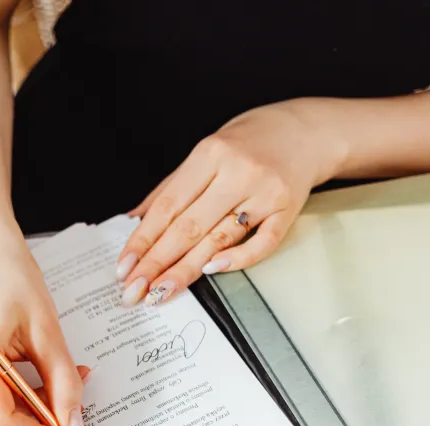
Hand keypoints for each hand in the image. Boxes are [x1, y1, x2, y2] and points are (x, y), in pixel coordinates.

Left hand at [117, 100, 346, 305]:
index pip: (168, 205)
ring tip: (161, 292)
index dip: (143, 239)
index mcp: (210, 154)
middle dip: (157, 262)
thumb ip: (171, 187)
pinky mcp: (288, 209)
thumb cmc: (249, 142)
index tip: (124, 266)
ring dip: (186, 270)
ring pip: (219, 238)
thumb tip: (133, 220)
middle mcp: (237, 172)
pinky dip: (237, 259)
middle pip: (189, 226)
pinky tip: (211, 271)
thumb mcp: (206, 152)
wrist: (305, 130)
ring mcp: (265, 192)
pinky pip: (262, 243)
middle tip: (134, 291)